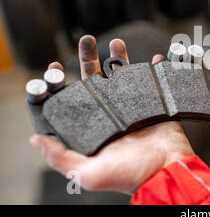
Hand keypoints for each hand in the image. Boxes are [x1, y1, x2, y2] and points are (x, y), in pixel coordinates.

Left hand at [29, 35, 193, 193]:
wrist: (167, 171)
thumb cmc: (129, 175)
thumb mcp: (89, 173)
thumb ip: (62, 158)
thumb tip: (35, 140)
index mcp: (95, 128)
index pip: (73, 101)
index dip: (62, 83)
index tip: (55, 64)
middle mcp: (113, 115)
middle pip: (97, 81)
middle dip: (90, 59)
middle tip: (87, 41)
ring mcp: (135, 108)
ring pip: (123, 77)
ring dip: (120, 58)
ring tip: (116, 42)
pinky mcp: (156, 105)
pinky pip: (156, 82)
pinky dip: (157, 68)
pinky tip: (156, 58)